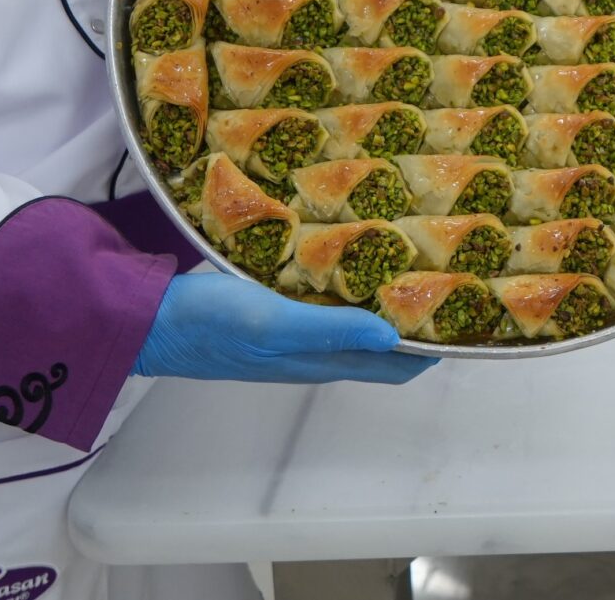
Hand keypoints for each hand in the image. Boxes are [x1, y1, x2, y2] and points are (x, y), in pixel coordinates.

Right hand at [134, 271, 433, 384]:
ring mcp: (291, 330)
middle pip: (382, 340)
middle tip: (447, 269)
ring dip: (384, 296)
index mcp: (320, 360)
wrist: (147, 321)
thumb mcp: (275, 324)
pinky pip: (323, 298)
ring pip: (355, 318)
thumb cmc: (210, 325)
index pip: (396, 364)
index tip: (467, 312)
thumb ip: (332, 330)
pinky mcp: (270, 308)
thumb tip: (396, 337)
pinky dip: (348, 281)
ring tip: (413, 253)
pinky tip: (352, 250)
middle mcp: (313, 349)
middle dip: (416, 314)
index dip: (434, 346)